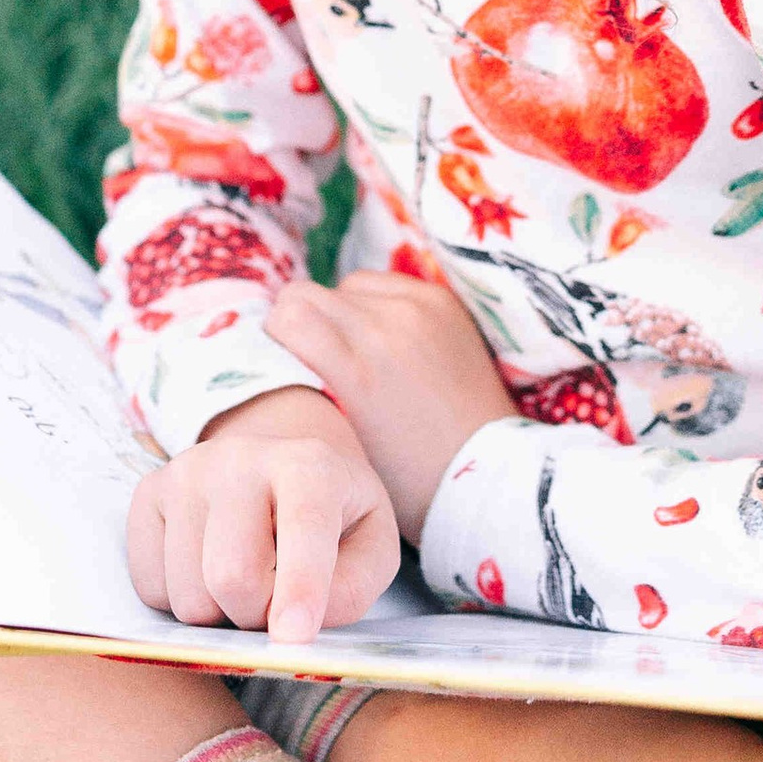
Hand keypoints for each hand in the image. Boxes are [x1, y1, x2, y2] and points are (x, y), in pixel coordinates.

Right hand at [127, 386, 402, 643]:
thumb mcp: (372, 546)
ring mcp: (185, 473)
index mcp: (309, 464)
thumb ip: (351, 589)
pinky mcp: (148, 494)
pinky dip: (181, 602)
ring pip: (187, 595)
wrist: (279, 467)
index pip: (303, 529)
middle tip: (274, 609)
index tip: (293, 638)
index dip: (299, 588)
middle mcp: (239, 458)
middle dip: (255, 617)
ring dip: (219, 615)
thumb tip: (291, 629)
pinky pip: (151, 588)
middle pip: (232, 575)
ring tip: (244, 585)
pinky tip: (206, 572)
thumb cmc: (334, 516)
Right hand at [264, 272, 519, 538]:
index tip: (282, 361)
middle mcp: (385, 328)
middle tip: (313, 358)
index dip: (275, 337)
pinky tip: (388, 342)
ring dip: (341, 312)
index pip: (285, 315)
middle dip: (301, 322)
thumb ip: (306, 390)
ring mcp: (418, 309)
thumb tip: (273, 356)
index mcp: (356, 371)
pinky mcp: (442, 301)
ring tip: (357, 351)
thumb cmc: (406, 477)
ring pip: (345, 286)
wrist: (488, 470)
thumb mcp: (341, 444)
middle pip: (307, 293)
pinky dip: (377, 306)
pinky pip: (385, 284)